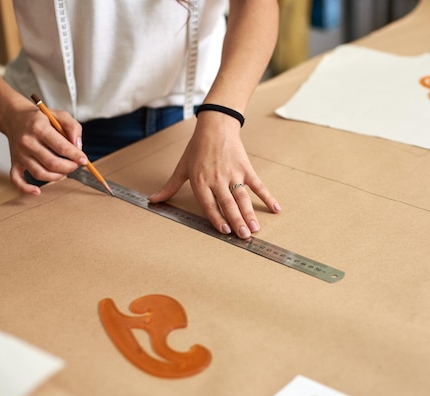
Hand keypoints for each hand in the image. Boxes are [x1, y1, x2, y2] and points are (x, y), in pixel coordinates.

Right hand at [5, 105, 86, 194]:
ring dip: (57, 177)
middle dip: (69, 167)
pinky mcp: (14, 162)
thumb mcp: (60, 115)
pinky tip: (37, 191)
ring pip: (40, 174)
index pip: (62, 147)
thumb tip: (78, 146)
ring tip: (64, 171)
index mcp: (39, 128)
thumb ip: (73, 127)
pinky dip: (26, 189)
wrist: (14, 117)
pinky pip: (17, 180)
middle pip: (52, 163)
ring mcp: (19, 154)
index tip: (84, 160)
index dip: (76, 156)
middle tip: (75, 165)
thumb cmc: (40, 118)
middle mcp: (27, 142)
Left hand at [149, 111, 280, 238]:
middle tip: (244, 236)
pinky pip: (258, 185)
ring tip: (255, 228)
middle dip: (237, 221)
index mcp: (201, 181)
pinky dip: (267, 197)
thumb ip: (170, 187)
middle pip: (228, 204)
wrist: (215, 126)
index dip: (217, 218)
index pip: (209, 204)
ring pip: (242, 197)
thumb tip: (153, 200)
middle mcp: (217, 180)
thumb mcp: (182, 168)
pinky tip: (275, 208)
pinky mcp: (245, 169)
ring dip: (250, 213)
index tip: (225, 231)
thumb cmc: (197, 148)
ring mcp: (233, 174)